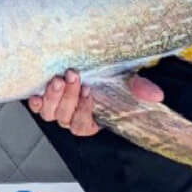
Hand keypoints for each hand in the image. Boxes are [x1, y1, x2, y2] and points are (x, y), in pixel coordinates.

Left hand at [27, 69, 163, 136]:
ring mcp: (56, 110)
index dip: (84, 110)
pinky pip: (36, 106)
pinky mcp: (44, 99)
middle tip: (73, 77)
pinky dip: (35, 101)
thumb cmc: (109, 78)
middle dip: (69, 97)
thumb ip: (140, 88)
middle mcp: (71, 118)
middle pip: (65, 118)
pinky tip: (37, 91)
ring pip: (49, 113)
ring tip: (58, 79)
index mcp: (91, 121)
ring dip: (53, 97)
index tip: (90, 91)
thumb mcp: (127, 81)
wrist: (90, 67)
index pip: (84, 125)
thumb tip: (156, 95)